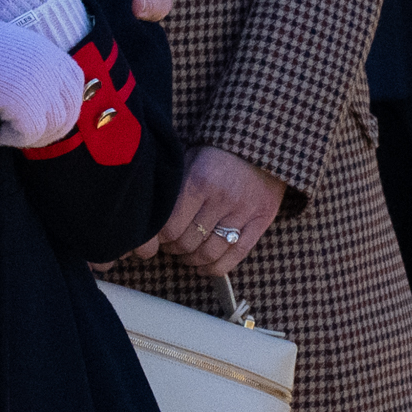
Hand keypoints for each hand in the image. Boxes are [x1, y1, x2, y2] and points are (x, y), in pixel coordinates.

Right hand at [0, 12, 83, 150]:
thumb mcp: (12, 57)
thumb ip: (35, 72)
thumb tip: (51, 106)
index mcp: (48, 51)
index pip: (76, 85)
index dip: (62, 108)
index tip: (39, 118)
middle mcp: (49, 64)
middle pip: (68, 110)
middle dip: (48, 129)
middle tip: (22, 134)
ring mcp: (39, 82)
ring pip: (53, 125)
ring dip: (30, 135)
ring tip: (6, 131)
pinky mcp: (24, 100)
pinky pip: (31, 133)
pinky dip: (14, 139)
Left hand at [133, 143, 284, 277]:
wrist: (260, 143)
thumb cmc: (217, 152)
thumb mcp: (189, 159)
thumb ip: (173, 188)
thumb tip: (150, 216)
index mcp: (199, 183)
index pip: (170, 228)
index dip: (158, 239)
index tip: (156, 237)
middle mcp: (221, 200)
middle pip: (187, 243)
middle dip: (173, 249)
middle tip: (169, 246)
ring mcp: (243, 212)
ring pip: (209, 253)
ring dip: (191, 260)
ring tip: (185, 255)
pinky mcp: (261, 221)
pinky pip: (236, 255)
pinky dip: (216, 268)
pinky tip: (204, 268)